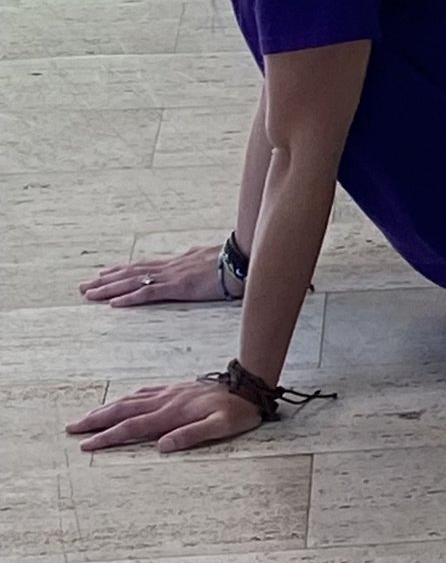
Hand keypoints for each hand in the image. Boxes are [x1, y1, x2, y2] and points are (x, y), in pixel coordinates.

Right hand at [68, 376, 266, 453]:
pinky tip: (122, 401)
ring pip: (130, 400)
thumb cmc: (238, 411)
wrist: (250, 385)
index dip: (108, 437)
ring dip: (106, 408)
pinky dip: (127, 398)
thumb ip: (192, 436)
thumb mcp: (221, 427)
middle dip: (96, 421)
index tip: (87, 445)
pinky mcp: (176, 389)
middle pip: (123, 411)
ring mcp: (169, 393)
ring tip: (87, 416)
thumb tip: (162, 447)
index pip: (132, 428)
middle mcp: (166, 401)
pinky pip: (144, 392)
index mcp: (173, 413)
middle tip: (72, 428)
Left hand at [80, 245, 230, 307]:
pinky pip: (148, 293)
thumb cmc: (234, 260)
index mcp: (177, 262)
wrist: (244, 260)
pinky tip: (114, 303)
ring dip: (109, 288)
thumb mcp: (212, 259)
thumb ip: (199, 261)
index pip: (143, 266)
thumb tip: (196, 261)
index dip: (122, 270)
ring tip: (90, 293)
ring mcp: (172, 276)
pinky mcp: (178, 287)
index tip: (104, 273)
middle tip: (85, 286)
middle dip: (106, 280)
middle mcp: (170, 266)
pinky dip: (129, 298)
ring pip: (133, 281)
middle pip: (131, 272)